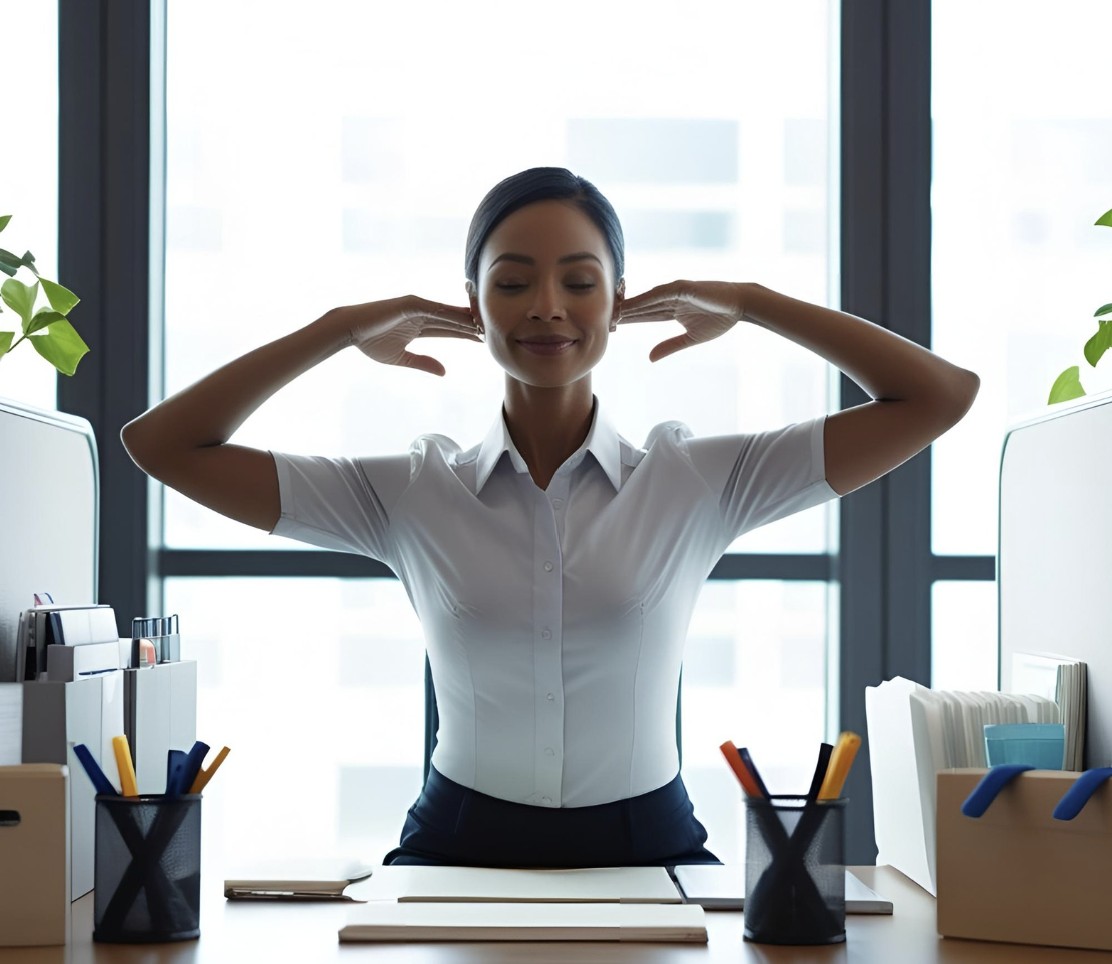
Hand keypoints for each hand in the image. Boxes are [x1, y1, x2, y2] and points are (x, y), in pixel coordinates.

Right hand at [335, 296, 481, 375]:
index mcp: (420, 326)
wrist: (349, 330)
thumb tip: (445, 372)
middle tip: (494, 331)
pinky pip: (435, 309)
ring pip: (449, 313)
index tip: (484, 340)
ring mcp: (417, 307)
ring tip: (487, 325)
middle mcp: (422, 314)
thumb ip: (424, 363)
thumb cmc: (370, 342)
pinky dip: (451, 314)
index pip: (450, 330)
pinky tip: (466, 319)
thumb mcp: (401, 358)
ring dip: (467, 319)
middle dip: (473, 326)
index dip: (467, 335)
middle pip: (454, 320)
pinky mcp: (410, 304)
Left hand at [619, 281, 745, 361]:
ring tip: (610, 314)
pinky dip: (644, 300)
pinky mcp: (682, 287)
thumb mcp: (690, 338)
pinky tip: (629, 306)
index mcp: (671, 309)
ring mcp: (674, 291)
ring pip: (645, 300)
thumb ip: (670, 346)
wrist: (740, 306)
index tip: (610, 328)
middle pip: (640, 307)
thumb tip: (650, 358)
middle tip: (601, 320)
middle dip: (621, 314)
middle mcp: (669, 298)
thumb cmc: (719, 318)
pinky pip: (659, 294)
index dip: (627, 321)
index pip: (643, 315)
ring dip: (628, 306)